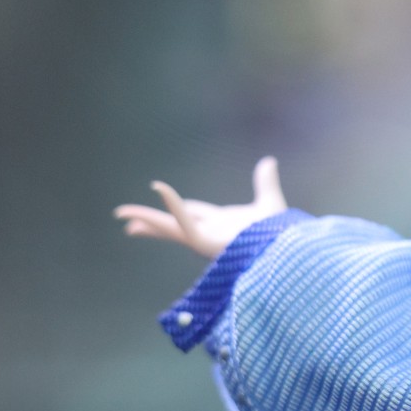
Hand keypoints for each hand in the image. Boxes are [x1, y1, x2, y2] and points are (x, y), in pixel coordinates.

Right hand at [114, 156, 288, 259]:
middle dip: (150, 221)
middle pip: (172, 224)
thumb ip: (266, 182)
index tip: (158, 192)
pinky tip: (161, 190)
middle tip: (125, 219)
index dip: (174, 205)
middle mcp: (210, 233)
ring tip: (123, 216)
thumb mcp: (270, 202)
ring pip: (170, 228)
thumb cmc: (281, 235)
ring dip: (147, 220)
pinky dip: (174, 207)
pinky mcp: (207, 245)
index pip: (191, 213)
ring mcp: (206, 240)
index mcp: (221, 224)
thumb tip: (269, 160)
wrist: (287, 250)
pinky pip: (185, 225)